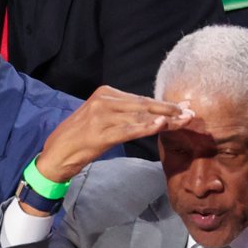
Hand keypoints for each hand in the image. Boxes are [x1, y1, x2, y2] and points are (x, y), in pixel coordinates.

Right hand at [34, 86, 194, 185]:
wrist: (56, 154)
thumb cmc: (80, 138)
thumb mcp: (101, 118)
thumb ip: (123, 113)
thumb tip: (152, 115)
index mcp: (105, 94)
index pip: (141, 99)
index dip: (164, 105)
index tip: (184, 109)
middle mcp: (103, 100)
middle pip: (144, 105)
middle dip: (170, 111)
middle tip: (192, 115)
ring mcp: (101, 116)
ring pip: (140, 116)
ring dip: (165, 120)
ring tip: (184, 122)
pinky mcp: (100, 133)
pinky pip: (128, 130)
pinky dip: (146, 127)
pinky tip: (160, 126)